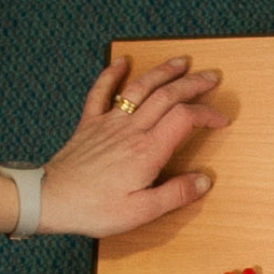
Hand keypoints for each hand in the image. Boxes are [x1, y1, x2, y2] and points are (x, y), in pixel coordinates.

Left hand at [40, 56, 228, 235]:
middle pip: (166, 96)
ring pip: (140, 87)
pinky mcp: (90, 124)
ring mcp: (109, 123)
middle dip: (192, 83)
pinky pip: (100, 91)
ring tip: (180, 62)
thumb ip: (176, 193)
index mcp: (147, 151)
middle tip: (211, 77)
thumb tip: (204, 180)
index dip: (206, 114)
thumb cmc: (96, 209)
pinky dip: (111, 73)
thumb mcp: (143, 211)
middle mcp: (130, 130)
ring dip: (162, 72)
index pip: (184, 119)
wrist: (52, 199)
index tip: (221, 120)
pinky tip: (121, 62)